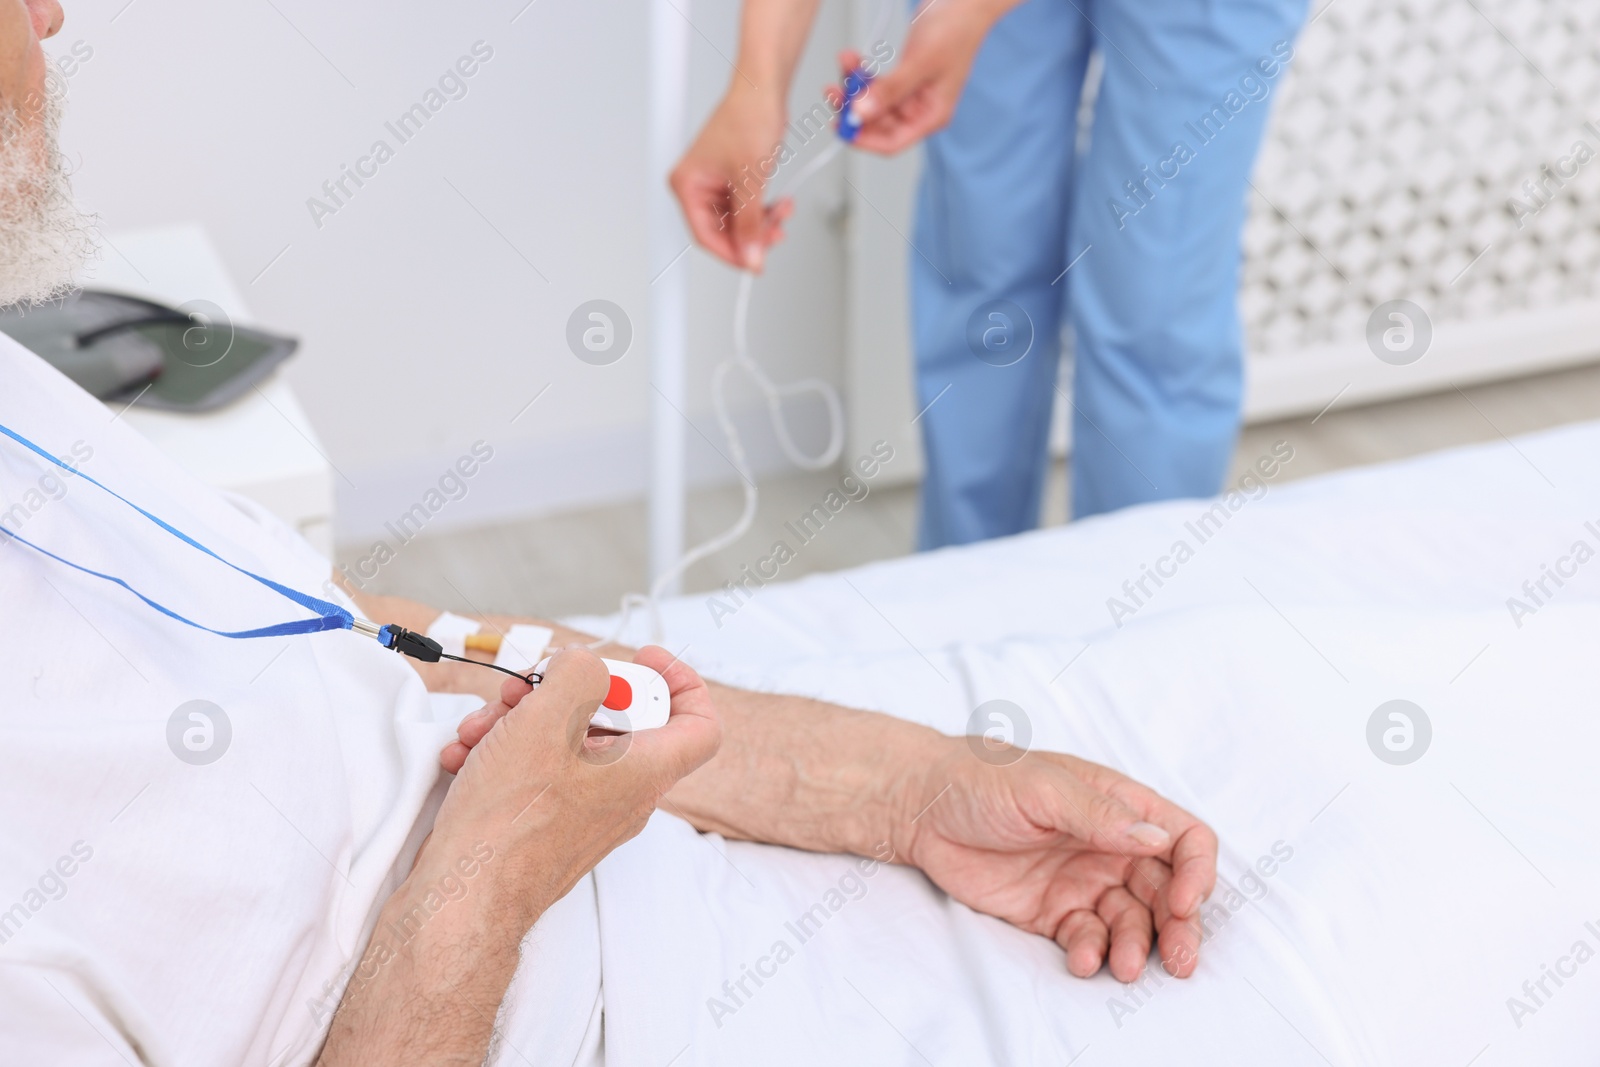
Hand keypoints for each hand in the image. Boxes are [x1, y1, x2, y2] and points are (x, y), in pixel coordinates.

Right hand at [426, 646, 720, 921]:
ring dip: (522, 721)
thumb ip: (579, 672)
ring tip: (482, 727)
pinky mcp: (551, 827)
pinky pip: (541, 774)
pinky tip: (469, 756)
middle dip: (563, 694)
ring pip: (568, 743)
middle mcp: (625, 795)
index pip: (701, 724)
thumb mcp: (549, 717)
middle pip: (615, 721)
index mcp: (646, 771)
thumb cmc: (512, 821)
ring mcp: (587, 814)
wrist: (465, 895)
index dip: (680, 682)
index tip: (642, 660)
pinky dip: (507, 754)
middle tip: (525, 689)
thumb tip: (583, 665)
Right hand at [669, 86, 794, 272]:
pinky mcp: (733, 177)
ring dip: (762, 223)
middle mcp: (697, 185)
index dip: (731, 253)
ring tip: (782, 216)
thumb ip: (750, 223)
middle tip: (775, 237)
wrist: (764, 88)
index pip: (704, 235)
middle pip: (722, 230)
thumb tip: (751, 256)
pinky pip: (746, 206)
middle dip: (752, 236)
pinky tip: (781, 205)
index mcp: (687, 184)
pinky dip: (764, 210)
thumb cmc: (748, 117)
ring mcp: (716, 182)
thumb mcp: (751, 180)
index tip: (753, 264)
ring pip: (738, 221)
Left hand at [840, 0, 1012, 153]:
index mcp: (931, 116)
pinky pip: (875, 83)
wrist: (963, 3)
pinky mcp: (901, 78)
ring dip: (854, 86)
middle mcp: (919, 110)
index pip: (892, 142)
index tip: (842, 126)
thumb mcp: (921, 63)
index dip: (864, 139)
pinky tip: (852, 59)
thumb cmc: (956, 31)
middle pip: (877, 123)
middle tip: (835, 91)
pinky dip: (862, 73)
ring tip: (846, 63)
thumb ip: (891, 90)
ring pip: (872, 102)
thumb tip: (861, 113)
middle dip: (853, 107)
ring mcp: (910, 94)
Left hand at [891, 742, 1217, 981]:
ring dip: (1136, 947)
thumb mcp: (1041, 788)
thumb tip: (1156, 840)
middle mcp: (1109, 846)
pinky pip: (1087, 939)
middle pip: (1166, 891)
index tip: (1184, 902)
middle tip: (1178, 959)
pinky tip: (1082, 960)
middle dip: (1178, 926)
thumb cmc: (979, 778)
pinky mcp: (1052, 913)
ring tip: (1123, 967)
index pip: (1183, 839)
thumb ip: (1097, 815)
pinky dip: (1092, 953)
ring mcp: (1082, 882)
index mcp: (1118, 806)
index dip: (1196, 871)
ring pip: (1131, 922)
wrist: (919, 807)